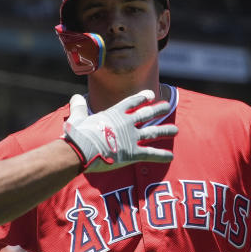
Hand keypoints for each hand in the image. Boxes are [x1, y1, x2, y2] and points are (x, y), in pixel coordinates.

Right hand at [63, 90, 177, 172]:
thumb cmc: (77, 135)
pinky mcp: (133, 153)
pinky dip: (161, 155)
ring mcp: (131, 137)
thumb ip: (78, 107)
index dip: (142, 98)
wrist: (82, 150)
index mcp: (114, 113)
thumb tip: (75, 97)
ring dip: (165, 130)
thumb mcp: (76, 118)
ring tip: (175, 130)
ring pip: (153, 132)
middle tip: (167, 106)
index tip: (151, 95)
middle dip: (158, 110)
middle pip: (146, 114)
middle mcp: (126, 123)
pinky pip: (151, 154)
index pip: (132, 102)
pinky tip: (171, 156)